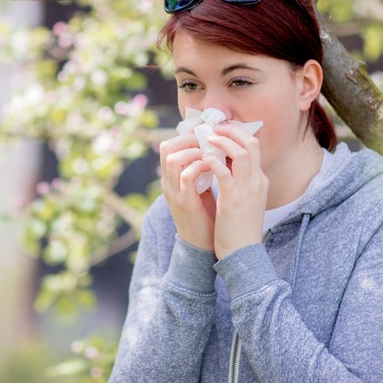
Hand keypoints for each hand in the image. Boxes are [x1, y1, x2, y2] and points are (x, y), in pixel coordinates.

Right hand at [159, 133, 216, 250]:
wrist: (202, 245)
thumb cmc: (205, 215)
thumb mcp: (200, 188)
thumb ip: (201, 170)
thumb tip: (215, 149)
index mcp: (171, 178)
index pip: (169, 146)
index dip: (187, 136)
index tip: (207, 136)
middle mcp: (168, 183)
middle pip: (167, 147)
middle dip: (189, 140)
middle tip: (209, 143)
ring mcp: (174, 192)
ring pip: (174, 158)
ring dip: (195, 152)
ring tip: (211, 155)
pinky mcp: (185, 202)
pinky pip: (187, 175)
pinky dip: (201, 167)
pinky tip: (215, 168)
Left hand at [202, 124, 267, 258]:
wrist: (242, 253)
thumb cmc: (240, 227)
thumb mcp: (245, 200)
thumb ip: (239, 181)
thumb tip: (223, 163)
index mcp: (259, 181)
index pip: (254, 147)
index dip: (237, 135)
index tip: (221, 130)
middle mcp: (256, 182)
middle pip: (252, 144)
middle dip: (233, 131)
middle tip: (214, 128)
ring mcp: (247, 190)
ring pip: (241, 153)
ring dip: (223, 142)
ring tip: (207, 139)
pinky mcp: (233, 200)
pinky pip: (224, 173)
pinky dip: (213, 161)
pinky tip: (203, 158)